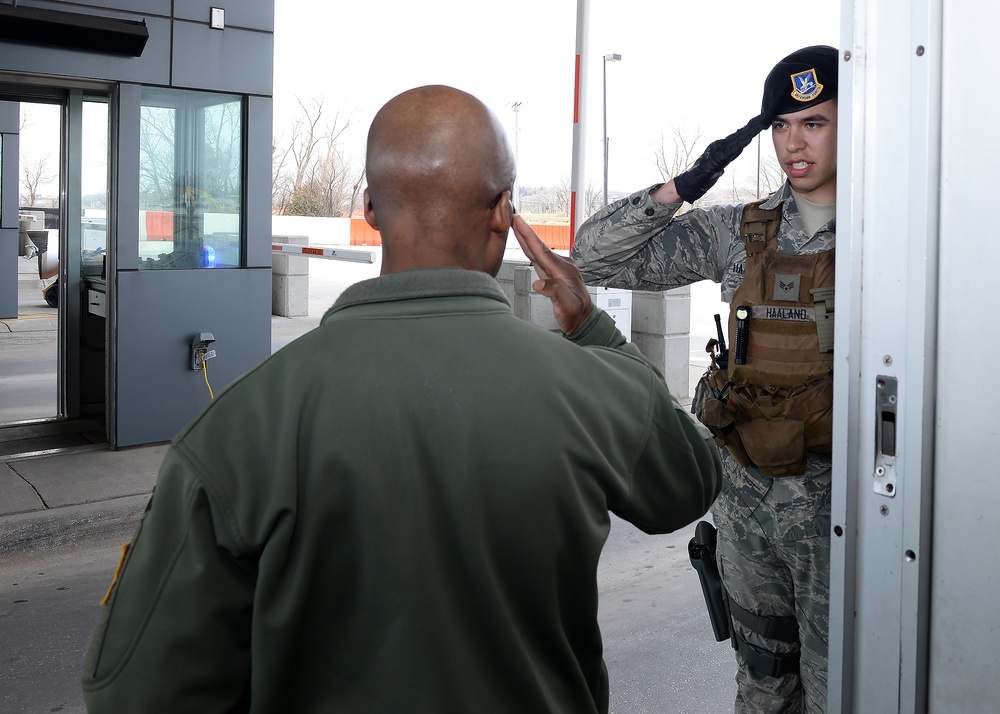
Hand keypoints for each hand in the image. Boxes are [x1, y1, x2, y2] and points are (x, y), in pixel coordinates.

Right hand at [511, 215, 592, 334]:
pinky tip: (526, 245)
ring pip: (538, 251)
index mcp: (564, 271)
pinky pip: (539, 258)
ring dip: (526, 238)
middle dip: (525, 232)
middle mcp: (561, 267)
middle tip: (514, 216)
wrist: (584, 321)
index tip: (519, 222)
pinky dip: (530, 249)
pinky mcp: (554, 274)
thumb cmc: (577, 315)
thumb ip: (554, 292)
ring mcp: (558, 270)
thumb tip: (538, 283)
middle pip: (539, 247)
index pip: (542, 251)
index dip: (529, 236)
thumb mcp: (568, 306)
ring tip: (516, 226)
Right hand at [673, 114, 770, 202]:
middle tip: (761, 118)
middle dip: (750, 128)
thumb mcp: (719, 164)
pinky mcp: (717, 159)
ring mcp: (718, 152)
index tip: (758, 123)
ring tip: (757, 124)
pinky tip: (748, 139)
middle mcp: (719, 147)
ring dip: (747, 133)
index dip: (748, 131)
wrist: (689, 183)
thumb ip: (728, 157)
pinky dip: (740, 144)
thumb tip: (737, 150)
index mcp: (721, 148)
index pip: (738, 138)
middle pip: (738, 136)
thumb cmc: (702, 176)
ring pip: (736, 141)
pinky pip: (731, 150)